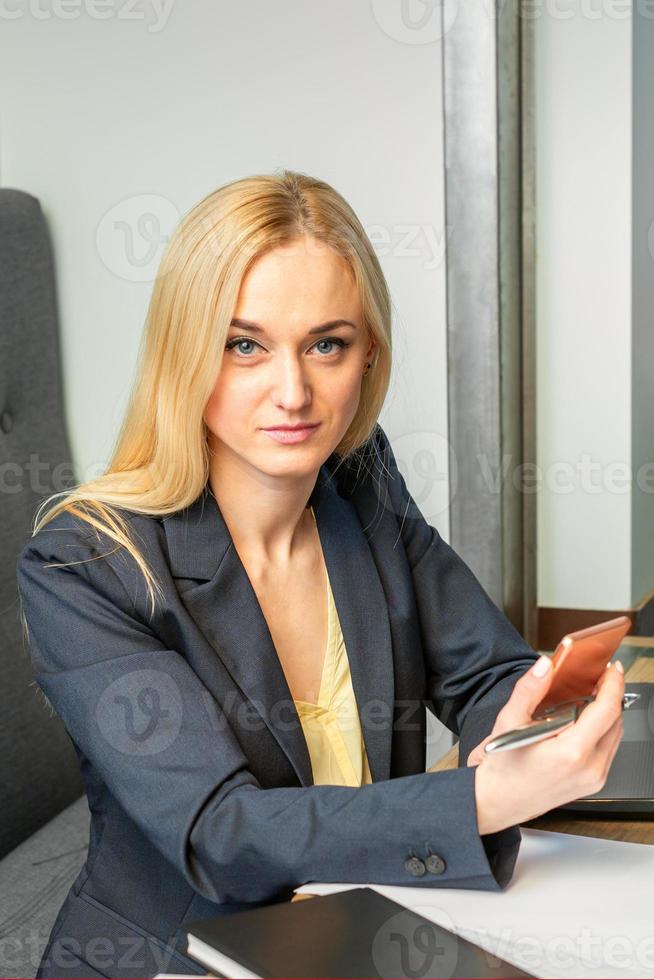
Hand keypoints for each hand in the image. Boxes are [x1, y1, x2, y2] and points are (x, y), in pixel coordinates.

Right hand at [472, 658, 624, 834]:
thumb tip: (544, 666)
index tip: (612, 669)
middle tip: (600, 678)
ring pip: (615, 736)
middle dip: (611, 696)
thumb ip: (529, 690)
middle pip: (616, 722)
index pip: (607, 710)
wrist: (498, 801)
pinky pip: (609, 750)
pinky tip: (585, 722)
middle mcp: (589, 768)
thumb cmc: (502, 767)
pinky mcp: (593, 783)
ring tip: (592, 697)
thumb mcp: (509, 721)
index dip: (613, 684)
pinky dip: (602, 731)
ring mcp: (594, 779)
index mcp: (571, 753)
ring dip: (608, 714)